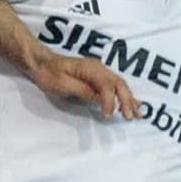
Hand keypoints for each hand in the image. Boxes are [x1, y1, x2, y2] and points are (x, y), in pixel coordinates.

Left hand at [22, 40, 140, 120]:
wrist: (42, 64)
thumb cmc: (49, 74)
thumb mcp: (62, 84)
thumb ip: (82, 90)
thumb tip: (98, 98)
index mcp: (90, 68)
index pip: (106, 86)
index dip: (109, 102)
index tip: (107, 117)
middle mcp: (99, 68)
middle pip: (119, 84)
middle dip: (126, 101)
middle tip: (129, 117)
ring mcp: (100, 72)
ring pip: (120, 85)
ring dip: (130, 100)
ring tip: (138, 114)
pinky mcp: (98, 78)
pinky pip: (115, 86)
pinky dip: (125, 96)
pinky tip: (133, 104)